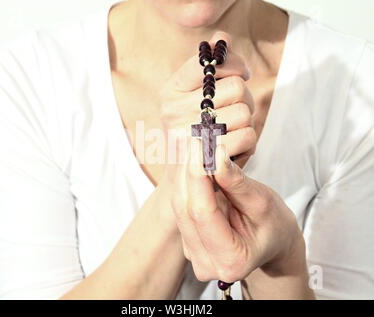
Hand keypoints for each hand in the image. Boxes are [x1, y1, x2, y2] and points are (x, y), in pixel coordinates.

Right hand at [158, 31, 255, 171]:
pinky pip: (248, 135)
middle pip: (236, 87)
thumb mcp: (195, 96)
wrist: (184, 177)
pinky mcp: (207, 158)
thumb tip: (220, 38)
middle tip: (234, 110)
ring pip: (245, 112)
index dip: (234, 64)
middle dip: (243, 98)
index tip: (240, 74)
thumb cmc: (196, 130)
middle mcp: (173, 110)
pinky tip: (234, 146)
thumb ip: (208, 66)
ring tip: (231, 131)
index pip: (211, 61)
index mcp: (170, 90)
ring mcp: (188, 135)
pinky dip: (248, 141)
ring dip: (246, 122)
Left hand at [171, 142, 306, 283]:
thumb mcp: (262, 202)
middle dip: (189, 170)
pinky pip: (181, 206)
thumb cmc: (273, 225)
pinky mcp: (188, 240)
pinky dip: (186, 182)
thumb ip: (236, 183)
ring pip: (179, 205)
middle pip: (186, 208)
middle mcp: (205, 264)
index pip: (202, 212)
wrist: (272, 241)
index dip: (197, 176)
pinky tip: (193, 162)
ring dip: (185, 173)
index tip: (200, 145)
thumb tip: (215, 156)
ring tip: (195, 145)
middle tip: (196, 138)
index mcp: (230, 261)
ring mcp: (193, 253)